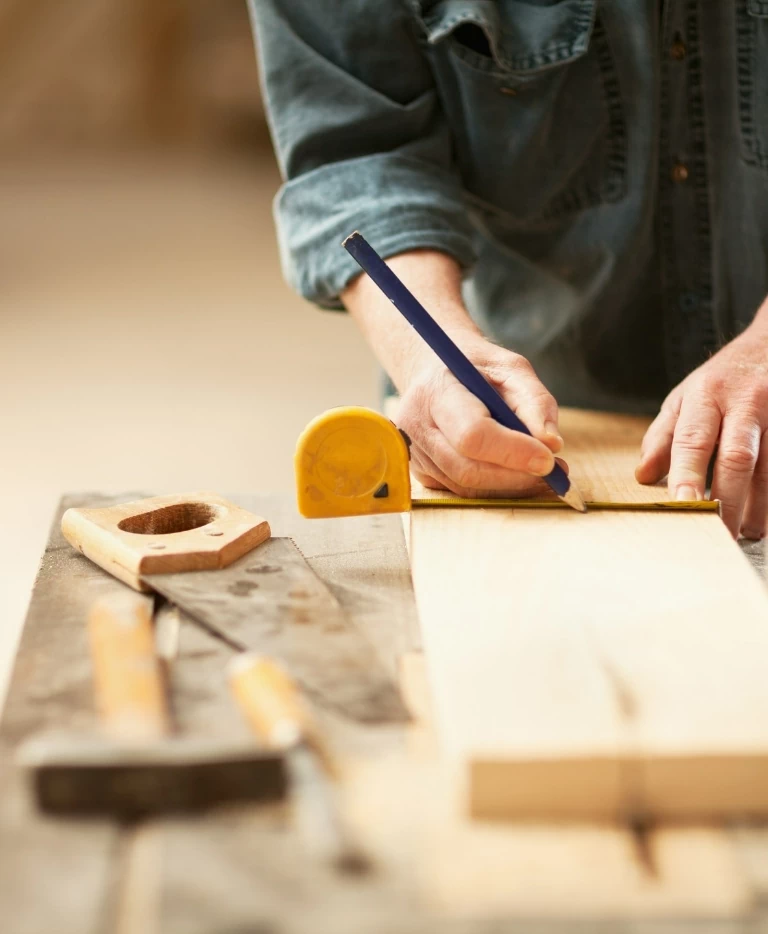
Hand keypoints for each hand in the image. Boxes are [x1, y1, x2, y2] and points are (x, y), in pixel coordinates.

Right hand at [396, 338, 565, 497]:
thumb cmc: (476, 368)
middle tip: (553, 471)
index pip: (472, 434)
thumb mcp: (511, 369)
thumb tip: (550, 444)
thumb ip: (535, 402)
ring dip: (509, 486)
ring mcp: (415, 452)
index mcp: (435, 391)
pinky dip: (494, 487)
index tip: (548, 459)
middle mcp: (417, 425)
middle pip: (466, 468)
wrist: (436, 371)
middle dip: (515, 476)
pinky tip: (514, 472)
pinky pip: (461, 491)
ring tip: (541, 471)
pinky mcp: (421, 471)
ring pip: (465, 486)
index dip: (513, 451)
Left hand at [635, 323, 767, 538]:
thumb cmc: (720, 381)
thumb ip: (663, 437)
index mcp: (706, 396)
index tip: (683, 506)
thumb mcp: (683, 398)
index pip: (694, 439)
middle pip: (738, 458)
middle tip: (718, 534)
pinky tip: (765, 518)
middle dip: (729, 501)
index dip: (687, 475)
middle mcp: (745, 403)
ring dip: (759, 507)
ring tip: (747, 534)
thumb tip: (644, 477)